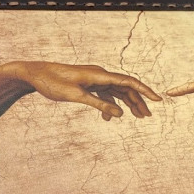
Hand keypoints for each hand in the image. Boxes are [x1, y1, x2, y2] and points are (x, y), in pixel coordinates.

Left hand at [0, 61, 161, 122]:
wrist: (35, 74)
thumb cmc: (53, 83)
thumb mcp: (76, 96)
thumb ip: (99, 105)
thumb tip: (120, 115)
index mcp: (99, 75)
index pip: (128, 81)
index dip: (144, 91)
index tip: (157, 99)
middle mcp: (100, 75)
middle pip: (125, 87)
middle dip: (138, 101)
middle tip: (147, 116)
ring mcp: (95, 79)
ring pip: (117, 91)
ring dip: (127, 104)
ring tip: (137, 117)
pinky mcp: (88, 84)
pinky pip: (105, 94)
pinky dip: (109, 106)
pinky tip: (108, 119)